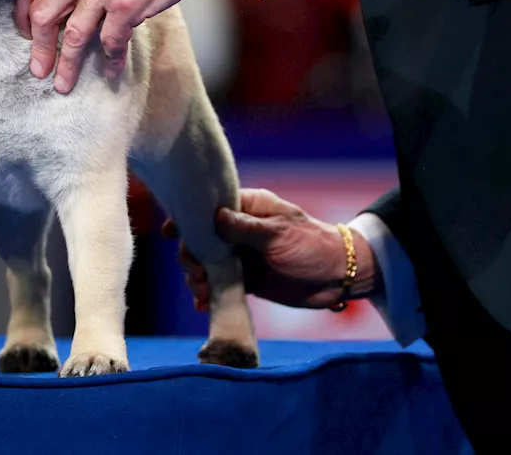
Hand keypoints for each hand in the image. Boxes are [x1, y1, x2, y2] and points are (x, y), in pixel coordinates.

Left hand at [14, 0, 203, 92]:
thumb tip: (66, 4)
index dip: (23, 16)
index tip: (25, 34)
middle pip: (44, 15)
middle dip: (39, 47)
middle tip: (38, 69)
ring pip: (74, 36)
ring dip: (68, 65)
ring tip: (64, 84)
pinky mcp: (126, 5)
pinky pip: (111, 42)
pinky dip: (111, 61)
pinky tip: (110, 72)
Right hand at [163, 189, 381, 310]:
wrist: (339, 277)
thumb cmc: (313, 245)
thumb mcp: (280, 233)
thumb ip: (246, 227)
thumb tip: (214, 218)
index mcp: (249, 207)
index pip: (210, 207)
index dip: (188, 218)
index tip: (172, 233)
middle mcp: (239, 229)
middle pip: (202, 238)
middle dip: (192, 256)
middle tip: (195, 273)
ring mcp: (241, 255)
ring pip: (207, 263)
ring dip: (198, 277)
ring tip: (200, 292)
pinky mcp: (245, 279)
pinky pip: (219, 284)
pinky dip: (209, 293)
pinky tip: (203, 304)